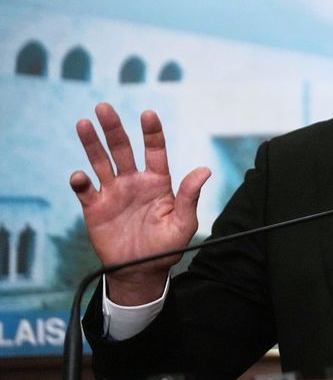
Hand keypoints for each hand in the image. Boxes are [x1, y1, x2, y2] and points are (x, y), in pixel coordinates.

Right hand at [69, 103, 210, 304]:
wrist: (141, 271)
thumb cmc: (167, 246)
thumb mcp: (184, 222)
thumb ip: (190, 196)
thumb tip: (204, 170)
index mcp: (157, 181)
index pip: (154, 150)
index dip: (151, 132)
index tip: (147, 114)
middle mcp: (134, 181)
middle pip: (122, 148)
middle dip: (113, 128)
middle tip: (104, 107)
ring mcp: (113, 192)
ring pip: (100, 162)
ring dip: (91, 144)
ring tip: (84, 124)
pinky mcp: (95, 208)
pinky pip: (85, 190)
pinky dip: (80, 181)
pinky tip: (80, 176)